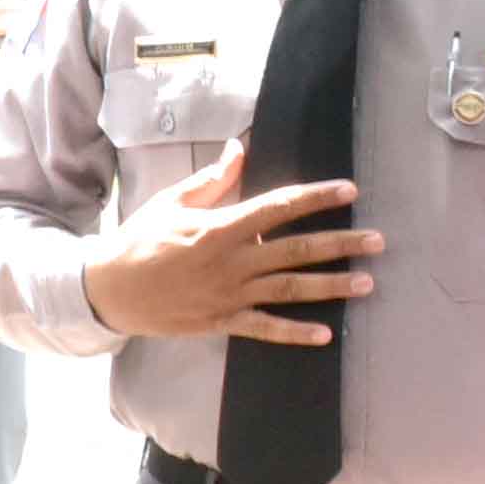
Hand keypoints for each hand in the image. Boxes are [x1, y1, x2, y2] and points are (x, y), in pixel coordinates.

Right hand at [80, 140, 378, 343]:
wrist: (106, 290)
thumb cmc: (137, 242)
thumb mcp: (170, 203)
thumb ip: (210, 180)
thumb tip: (238, 148)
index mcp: (219, 228)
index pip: (277, 208)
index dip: (316, 198)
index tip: (349, 190)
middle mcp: (230, 262)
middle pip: (296, 250)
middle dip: (341, 244)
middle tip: (378, 242)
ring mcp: (227, 294)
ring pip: (289, 288)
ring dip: (331, 286)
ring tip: (367, 283)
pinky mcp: (220, 321)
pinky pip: (263, 327)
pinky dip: (293, 332)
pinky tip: (325, 334)